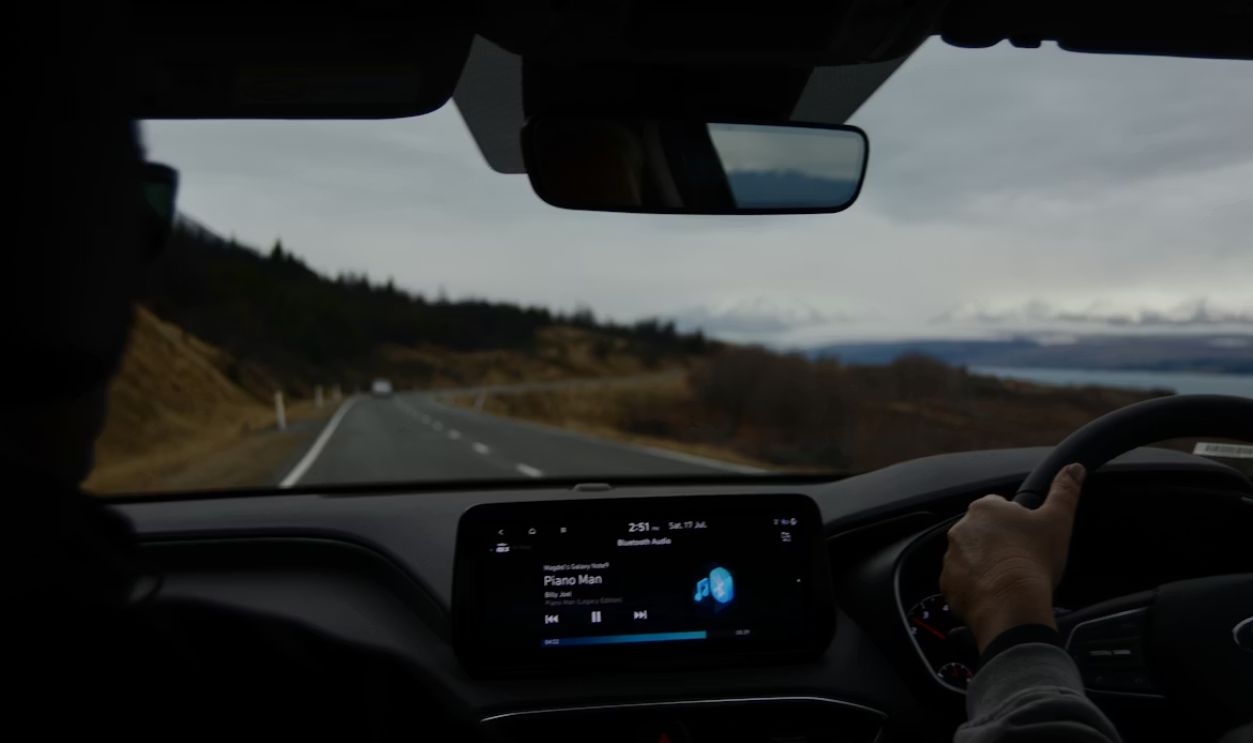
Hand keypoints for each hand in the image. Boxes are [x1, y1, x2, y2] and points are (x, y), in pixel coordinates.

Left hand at [940, 463, 1085, 652]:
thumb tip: (1074, 468)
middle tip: (1021, 562)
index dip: (1017, 524)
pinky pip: (961, 582)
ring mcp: (951, 556)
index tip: (1029, 540)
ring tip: (1008, 581)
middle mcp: (961, 528)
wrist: (1012, 603)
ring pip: (970, 558)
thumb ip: (1065, 491)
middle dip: (999, 545)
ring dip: (985, 566)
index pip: (1000, 508)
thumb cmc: (1034, 560)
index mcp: (985, 509)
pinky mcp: (947, 583)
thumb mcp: (1058, 520)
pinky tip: (995, 595)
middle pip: (983, 534)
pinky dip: (975, 588)